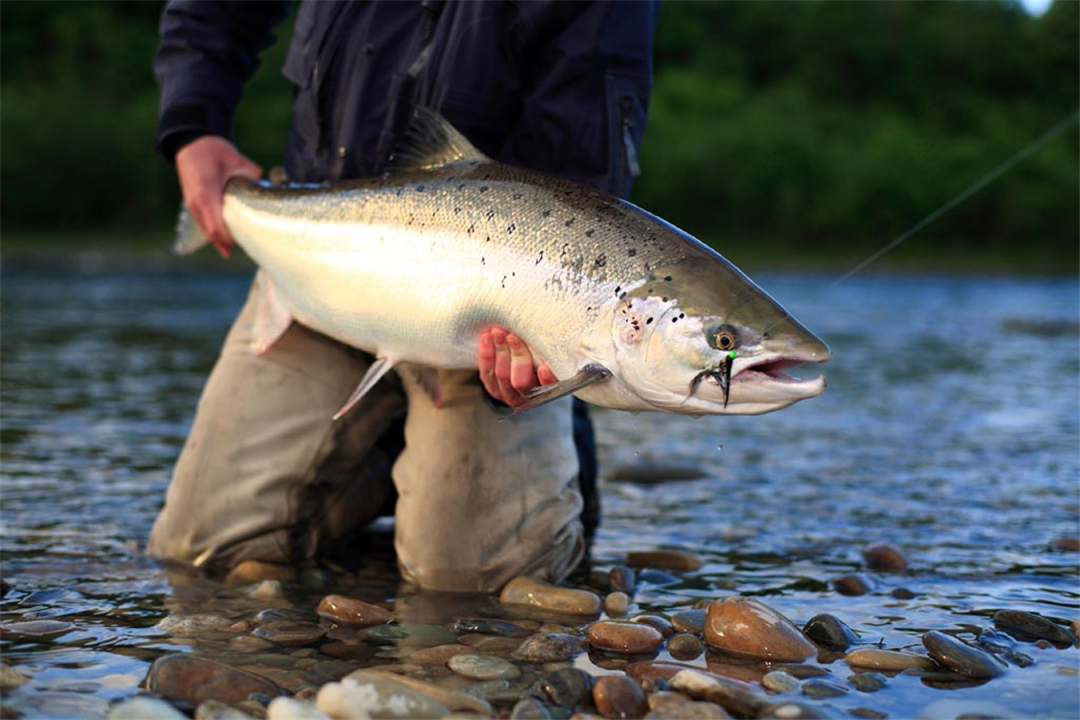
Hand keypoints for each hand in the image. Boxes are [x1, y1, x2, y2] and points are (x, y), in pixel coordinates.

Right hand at [175, 136, 262, 257]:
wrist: (191, 142)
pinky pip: (203, 224)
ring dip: (221, 240)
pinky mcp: (192, 203)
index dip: (232, 237)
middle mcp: (197, 203)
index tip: (249, 239)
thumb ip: (252, 174)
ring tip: (238, 247)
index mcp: (206, 194)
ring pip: (207, 231)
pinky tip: (225, 244)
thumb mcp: (236, 159)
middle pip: (213, 233)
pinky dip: (214, 234)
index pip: (218, 226)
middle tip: (249, 245)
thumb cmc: (213, 150)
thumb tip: (267, 184)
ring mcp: (192, 204)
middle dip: (229, 242)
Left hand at [478, 327, 556, 407]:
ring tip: (498, 331)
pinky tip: (486, 337)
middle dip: (517, 357)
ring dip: (500, 351)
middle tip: (513, 335)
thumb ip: (561, 348)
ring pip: (502, 376)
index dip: (546, 380)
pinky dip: (486, 354)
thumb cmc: (547, 350)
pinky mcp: (493, 388)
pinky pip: (486, 374)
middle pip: (521, 381)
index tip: (545, 365)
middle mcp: (528, 397)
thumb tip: (582, 333)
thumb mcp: (557, 351)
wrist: (524, 356)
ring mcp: (508, 395)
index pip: (548, 389)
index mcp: (549, 392)